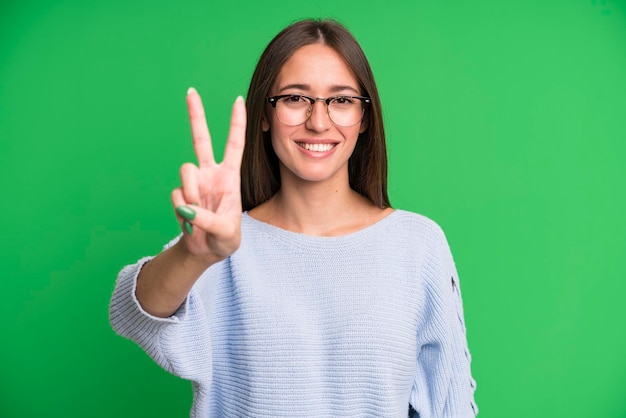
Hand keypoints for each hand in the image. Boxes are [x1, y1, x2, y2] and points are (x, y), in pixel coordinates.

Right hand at [171, 87, 246, 262]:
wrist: (206, 251)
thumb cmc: (225, 240)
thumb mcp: (226, 233)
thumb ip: (209, 220)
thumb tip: (187, 208)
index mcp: (229, 176)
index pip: (234, 144)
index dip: (236, 123)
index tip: (239, 100)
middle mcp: (210, 174)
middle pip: (200, 139)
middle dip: (195, 115)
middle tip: (190, 91)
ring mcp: (193, 183)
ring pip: (185, 170)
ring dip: (191, 191)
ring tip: (199, 213)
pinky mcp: (179, 195)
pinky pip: (176, 195)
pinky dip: (183, 211)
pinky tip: (191, 221)